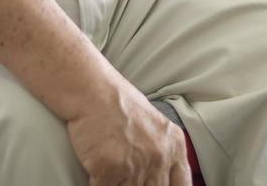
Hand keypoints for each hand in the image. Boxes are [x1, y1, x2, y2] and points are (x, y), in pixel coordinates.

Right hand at [64, 84, 190, 185]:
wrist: (92, 90)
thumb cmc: (117, 104)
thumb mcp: (154, 126)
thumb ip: (161, 153)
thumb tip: (157, 178)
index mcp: (174, 146)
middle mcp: (159, 157)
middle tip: (128, 177)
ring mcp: (136, 164)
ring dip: (119, 184)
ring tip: (115, 174)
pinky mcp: (110, 169)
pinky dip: (98, 184)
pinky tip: (96, 175)